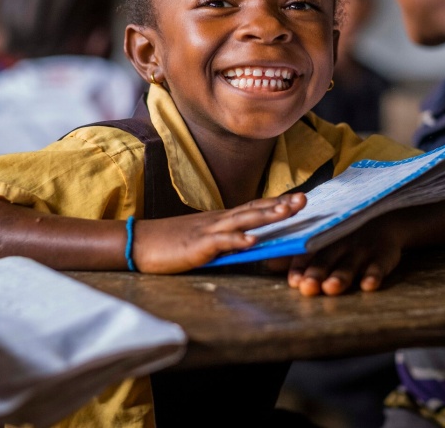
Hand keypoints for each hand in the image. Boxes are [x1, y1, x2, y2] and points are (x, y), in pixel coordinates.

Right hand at [132, 192, 306, 273]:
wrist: (140, 242)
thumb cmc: (172, 242)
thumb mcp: (204, 238)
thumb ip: (226, 238)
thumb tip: (249, 241)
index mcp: (222, 219)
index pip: (255, 207)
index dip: (277, 203)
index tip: (300, 198)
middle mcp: (219, 220)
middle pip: (254, 209)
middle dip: (280, 205)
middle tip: (304, 199)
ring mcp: (208, 231)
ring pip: (242, 220)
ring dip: (266, 216)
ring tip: (287, 212)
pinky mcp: (197, 246)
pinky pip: (220, 242)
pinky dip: (237, 240)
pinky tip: (252, 241)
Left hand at [287, 215, 403, 296]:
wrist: (384, 215)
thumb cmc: (345, 233)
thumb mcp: (323, 239)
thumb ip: (296, 254)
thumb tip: (268, 263)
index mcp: (322, 240)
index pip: (307, 253)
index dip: (299, 266)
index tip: (292, 281)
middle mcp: (340, 243)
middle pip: (326, 259)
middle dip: (316, 273)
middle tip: (306, 288)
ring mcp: (362, 248)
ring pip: (350, 264)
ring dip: (341, 276)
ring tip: (331, 288)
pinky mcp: (384, 253)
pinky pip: (379, 265)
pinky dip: (374, 275)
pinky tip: (368, 285)